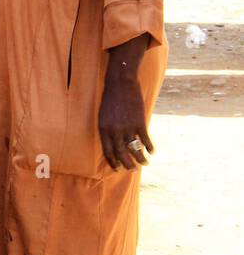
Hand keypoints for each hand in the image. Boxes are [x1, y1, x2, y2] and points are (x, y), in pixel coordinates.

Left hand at [99, 36, 152, 170]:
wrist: (120, 84)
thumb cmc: (110, 100)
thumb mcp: (104, 116)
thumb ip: (108, 130)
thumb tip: (115, 144)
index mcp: (103, 130)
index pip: (107, 152)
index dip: (113, 162)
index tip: (117, 169)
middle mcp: (114, 131)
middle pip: (122, 154)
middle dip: (128, 164)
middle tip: (133, 170)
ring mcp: (128, 127)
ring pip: (135, 149)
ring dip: (141, 159)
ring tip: (145, 163)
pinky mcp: (140, 122)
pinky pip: (146, 140)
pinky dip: (150, 147)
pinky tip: (152, 151)